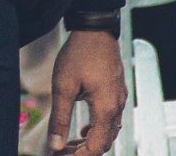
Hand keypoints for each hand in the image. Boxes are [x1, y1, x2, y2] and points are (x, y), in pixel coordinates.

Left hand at [48, 30, 123, 153]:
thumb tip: (55, 145)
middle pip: (104, 142)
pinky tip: (83, 127)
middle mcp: (117, 107)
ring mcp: (119, 99)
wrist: (95, 31)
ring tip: (69, 143)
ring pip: (109, 132)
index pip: (96, 146)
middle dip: (83, 151)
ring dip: (90, 141)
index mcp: (105, 109)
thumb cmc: (79, 55)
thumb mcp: (63, 87)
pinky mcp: (117, 92)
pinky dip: (97, 129)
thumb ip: (60, 118)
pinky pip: (111, 119)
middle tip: (61, 151)